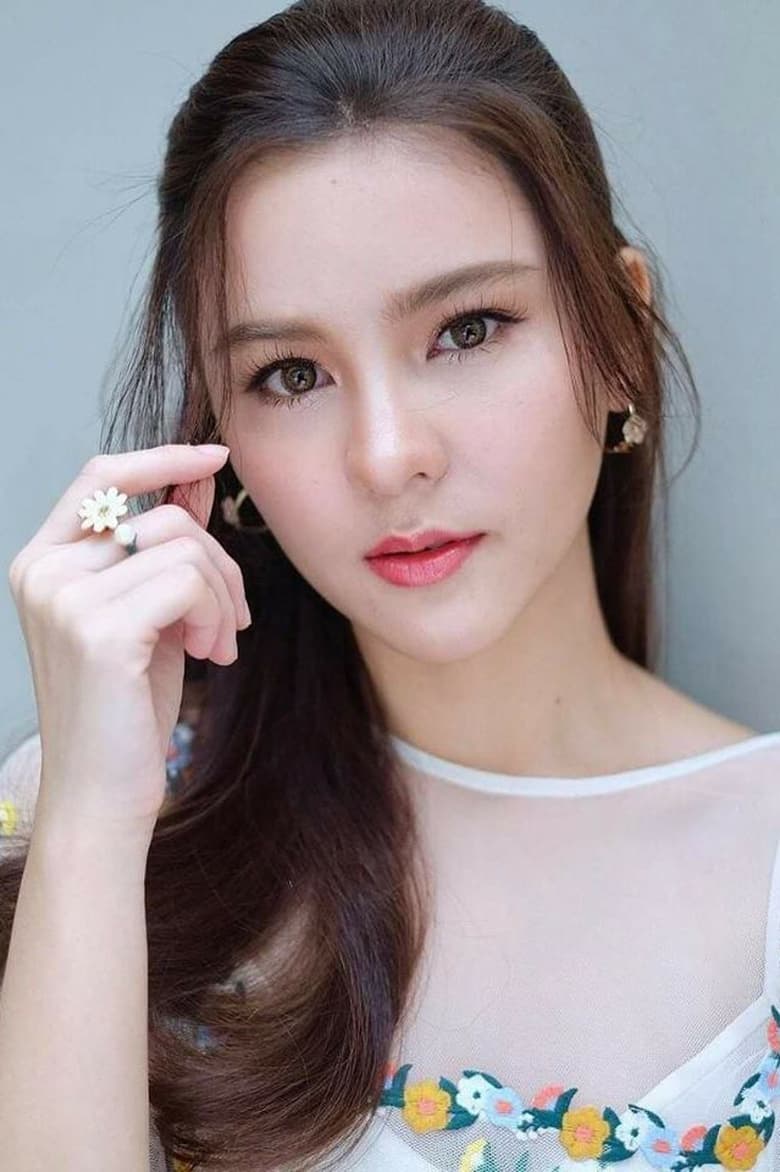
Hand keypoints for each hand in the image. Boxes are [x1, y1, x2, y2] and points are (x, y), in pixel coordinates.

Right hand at [7, 444, 249, 849]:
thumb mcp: (149, 613)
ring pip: (185, 549)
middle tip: (235, 618)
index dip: (163, 457)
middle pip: (163, 517)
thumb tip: (198, 475)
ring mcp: (65, 597)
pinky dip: (218, 614)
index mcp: (44, 561)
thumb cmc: (125, 708)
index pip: (102, 475)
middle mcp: (43, 571)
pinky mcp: (99, 629)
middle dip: (220, 563)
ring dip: (224, 597)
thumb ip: (164, 548)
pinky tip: (212, 656)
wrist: (101, 795)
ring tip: (220, 645)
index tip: (217, 456)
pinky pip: (190, 582)